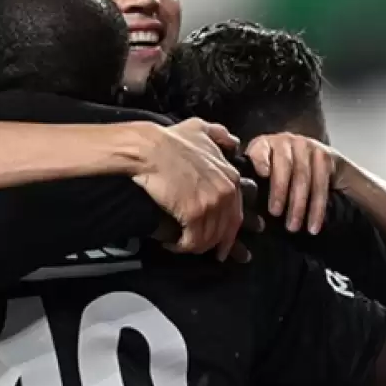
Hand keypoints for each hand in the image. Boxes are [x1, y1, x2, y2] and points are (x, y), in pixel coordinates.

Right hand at [132, 118, 247, 260]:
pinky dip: (183, 247)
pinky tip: (173, 245)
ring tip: (184, 246)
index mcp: (230, 177)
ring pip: (210, 237)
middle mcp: (225, 192)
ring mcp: (211, 204)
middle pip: (226, 228)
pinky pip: (194, 241)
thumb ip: (219, 135)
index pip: (236, 212)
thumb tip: (232, 141)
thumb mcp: (199, 130)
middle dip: (219, 244)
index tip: (224, 241)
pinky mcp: (194, 215)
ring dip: (197, 246)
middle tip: (214, 255)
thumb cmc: (170, 140)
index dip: (229, 229)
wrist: (149, 150)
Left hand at [245, 133, 346, 234]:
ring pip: (303, 176)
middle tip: (275, 214)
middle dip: (279, 192)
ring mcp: (307, 146)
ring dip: (298, 204)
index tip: (263, 174)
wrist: (318, 168)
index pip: (260, 149)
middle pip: (284, 165)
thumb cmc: (280, 179)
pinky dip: (317, 207)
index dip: (261, 159)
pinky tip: (313, 223)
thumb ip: (253, 187)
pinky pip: (321, 182)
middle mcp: (286, 141)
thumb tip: (245, 213)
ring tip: (292, 225)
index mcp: (265, 144)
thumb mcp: (262, 178)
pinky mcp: (325, 155)